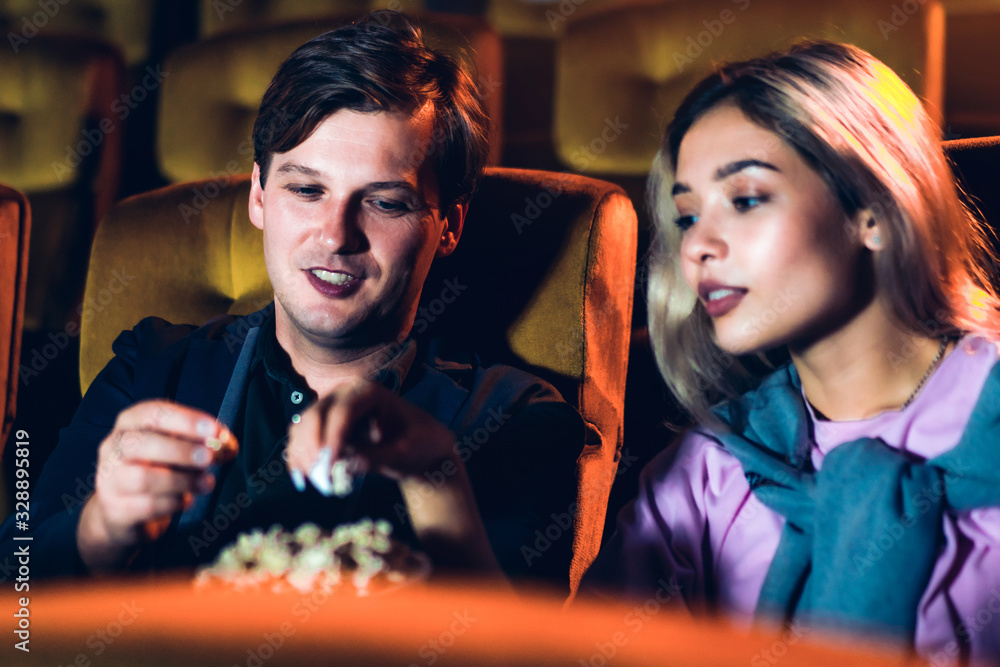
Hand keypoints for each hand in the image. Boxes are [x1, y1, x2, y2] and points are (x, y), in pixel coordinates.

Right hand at [77, 400, 236, 571]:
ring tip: (206, 483)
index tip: (213, 430)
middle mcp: (113, 447)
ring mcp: (109, 479)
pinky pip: (147, 506)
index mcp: (130, 423)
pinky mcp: (115, 509)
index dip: (185, 420)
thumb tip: (227, 444)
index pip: (153, 413)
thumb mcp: (179, 448)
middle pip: (141, 443)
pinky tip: (185, 500)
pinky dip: (174, 503)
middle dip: (180, 450)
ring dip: (183, 480)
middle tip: (209, 458)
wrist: (123, 513)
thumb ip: (204, 442)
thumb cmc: (158, 470)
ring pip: (144, 478)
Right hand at [285, 377, 456, 485]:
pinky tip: (300, 477)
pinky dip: (298, 455)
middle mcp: (344, 393)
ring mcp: (331, 407)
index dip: (332, 439)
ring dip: (301, 453)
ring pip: (303, 426)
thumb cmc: (417, 443)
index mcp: (368, 391)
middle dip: (312, 447)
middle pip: (316, 415)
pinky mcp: (324, 424)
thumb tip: (347, 465)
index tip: (329, 466)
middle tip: (318, 478)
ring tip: (308, 481)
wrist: (420, 444)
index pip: (343, 412)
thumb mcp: (405, 453)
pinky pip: (302, 437)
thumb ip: (378, 457)